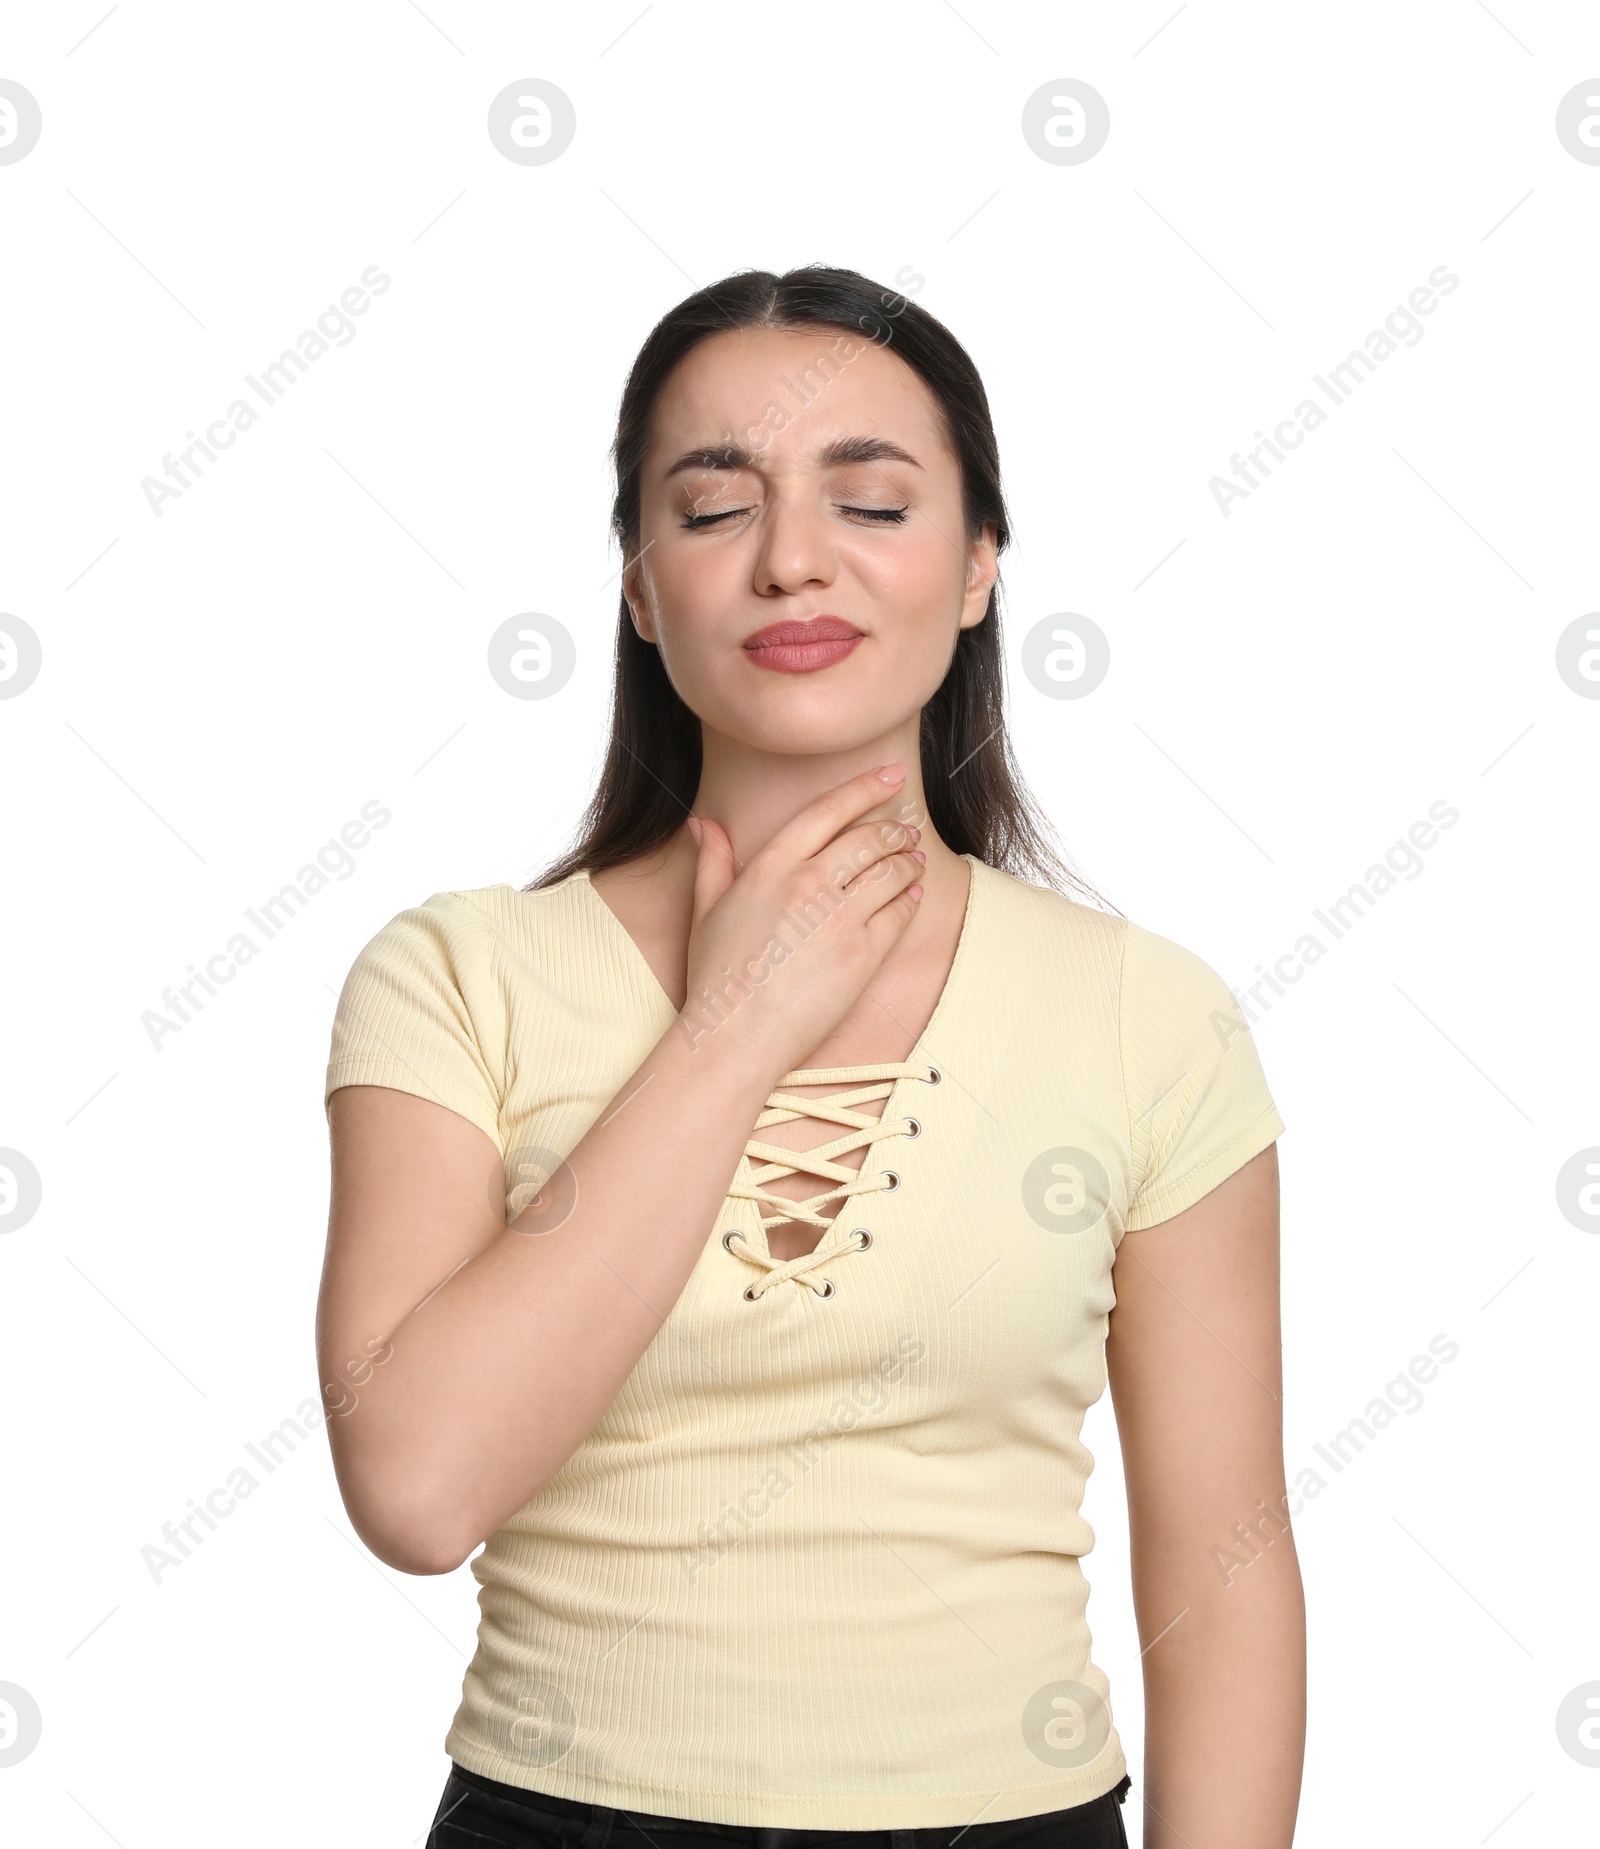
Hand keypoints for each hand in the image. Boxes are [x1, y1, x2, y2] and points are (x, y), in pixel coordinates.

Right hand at [678, 764, 924, 1076]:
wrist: (736, 1037)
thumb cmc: (717, 978)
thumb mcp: (705, 912)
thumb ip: (712, 862)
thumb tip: (704, 824)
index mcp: (770, 867)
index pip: (828, 811)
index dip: (866, 788)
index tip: (891, 777)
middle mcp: (808, 884)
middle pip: (869, 838)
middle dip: (894, 829)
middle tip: (906, 829)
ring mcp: (839, 918)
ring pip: (892, 870)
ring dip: (908, 860)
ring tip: (912, 859)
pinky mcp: (863, 954)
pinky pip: (900, 912)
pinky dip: (911, 898)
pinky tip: (911, 895)